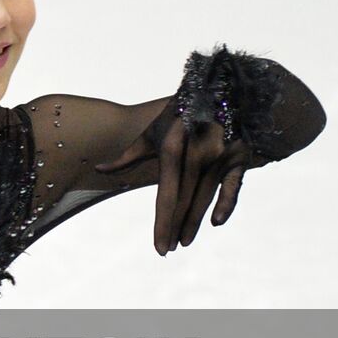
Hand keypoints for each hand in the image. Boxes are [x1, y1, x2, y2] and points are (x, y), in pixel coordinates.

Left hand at [93, 105, 251, 255]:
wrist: (217, 87)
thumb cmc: (177, 114)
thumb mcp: (151, 132)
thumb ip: (127, 155)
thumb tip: (98, 169)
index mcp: (172, 150)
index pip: (166, 196)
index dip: (162, 224)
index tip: (158, 247)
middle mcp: (196, 156)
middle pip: (184, 202)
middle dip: (175, 228)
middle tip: (168, 249)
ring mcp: (219, 157)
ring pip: (205, 198)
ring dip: (194, 222)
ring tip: (184, 242)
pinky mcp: (239, 156)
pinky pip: (234, 186)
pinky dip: (227, 204)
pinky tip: (216, 222)